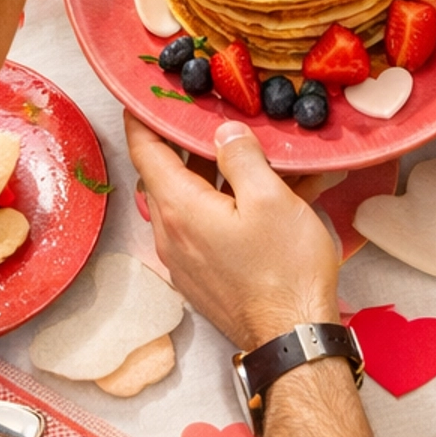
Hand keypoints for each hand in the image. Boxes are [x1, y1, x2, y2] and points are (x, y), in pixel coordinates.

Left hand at [126, 114, 339, 348]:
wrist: (294, 342)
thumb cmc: (284, 271)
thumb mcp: (270, 199)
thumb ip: (242, 156)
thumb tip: (223, 131)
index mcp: (180, 209)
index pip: (145, 151)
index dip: (141, 118)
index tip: (141, 94)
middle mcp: (172, 235)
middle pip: (165, 175)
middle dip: (181, 142)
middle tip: (202, 112)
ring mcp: (186, 260)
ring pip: (187, 201)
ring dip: (210, 174)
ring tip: (247, 151)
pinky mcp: (204, 277)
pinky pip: (204, 227)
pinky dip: (223, 204)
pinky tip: (263, 196)